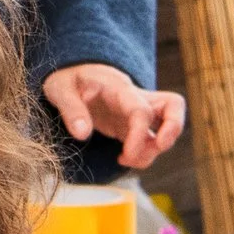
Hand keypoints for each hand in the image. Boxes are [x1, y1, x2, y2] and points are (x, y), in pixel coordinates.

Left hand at [43, 64, 187, 171]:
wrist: (72, 74)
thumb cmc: (68, 80)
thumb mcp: (60, 90)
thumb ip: (71, 110)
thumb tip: (83, 134)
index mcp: (118, 89)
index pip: (141, 110)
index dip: (140, 135)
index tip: (126, 155)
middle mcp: (135, 98)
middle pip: (173, 105)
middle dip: (173, 130)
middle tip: (158, 148)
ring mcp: (136, 111)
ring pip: (168, 124)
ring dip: (154, 149)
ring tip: (125, 159)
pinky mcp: (132, 124)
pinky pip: (151, 138)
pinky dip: (144, 153)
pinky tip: (122, 159)